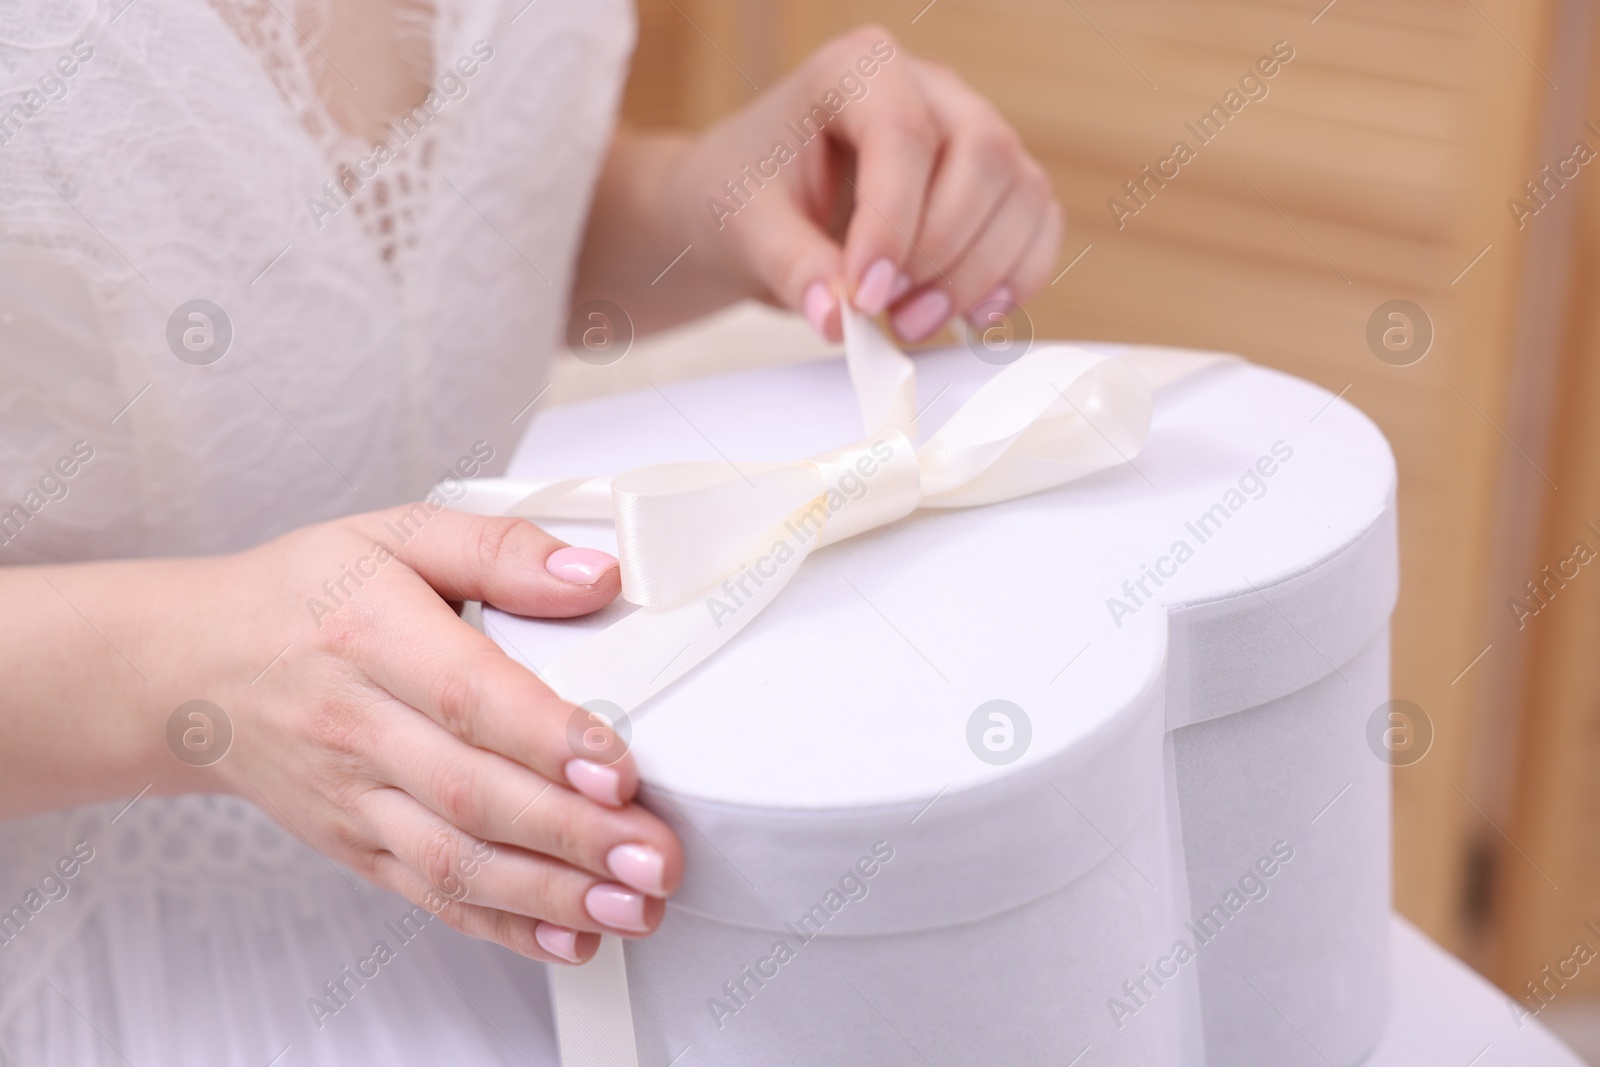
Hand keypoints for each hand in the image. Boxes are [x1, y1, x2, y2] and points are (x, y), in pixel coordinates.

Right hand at [190, 507, 682, 964]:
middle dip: (574, 835)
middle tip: (654, 858)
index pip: (467, 695)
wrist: (195, 668)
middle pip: (472, 793)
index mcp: (372, 637)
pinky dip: (502, 924)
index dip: (546, 738)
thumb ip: (501, 550)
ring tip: (632, 907)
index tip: (619, 768)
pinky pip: (430, 894)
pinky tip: (568, 937)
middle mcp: (358, 728)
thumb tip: (596, 575)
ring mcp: (354, 798)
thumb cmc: (304, 597)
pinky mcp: (356, 845)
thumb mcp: (396, 533)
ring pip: (454, 860)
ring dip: (551, 894)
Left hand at [665, 26, 1061, 343]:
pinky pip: (1038, 222)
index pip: (904, 134)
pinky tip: (970, 316)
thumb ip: (793, 269)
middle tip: (889, 313)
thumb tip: (838, 318)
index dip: (893, 223)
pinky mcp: (995, 184)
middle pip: (985, 156)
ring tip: (912, 323)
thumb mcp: (747, 228)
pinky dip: (1017, 277)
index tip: (864, 294)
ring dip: (980, 274)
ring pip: (1022, 192)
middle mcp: (930, 89)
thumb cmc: (748, 194)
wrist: (756, 209)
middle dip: (944, 251)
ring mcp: (971, 132)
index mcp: (859, 70)